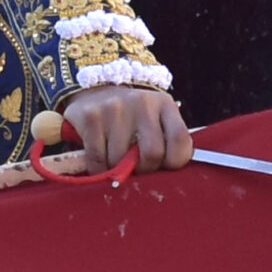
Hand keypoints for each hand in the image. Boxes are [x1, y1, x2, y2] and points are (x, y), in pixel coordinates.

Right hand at [54, 86, 192, 173]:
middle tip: (137, 167)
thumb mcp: (157, 120)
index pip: (179, 139)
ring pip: (120, 161)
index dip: (175, 161)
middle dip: (144, 169)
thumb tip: (166, 178)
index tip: (165, 166)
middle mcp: (142, 103)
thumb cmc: (133, 117)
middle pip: (152, 154)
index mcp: (164, 104)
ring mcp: (115, 108)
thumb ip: (166, 143)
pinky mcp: (91, 117)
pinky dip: (99, 169)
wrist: (96, 93)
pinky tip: (101, 160)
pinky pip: (97, 160)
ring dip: (117, 169)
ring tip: (116, 158)